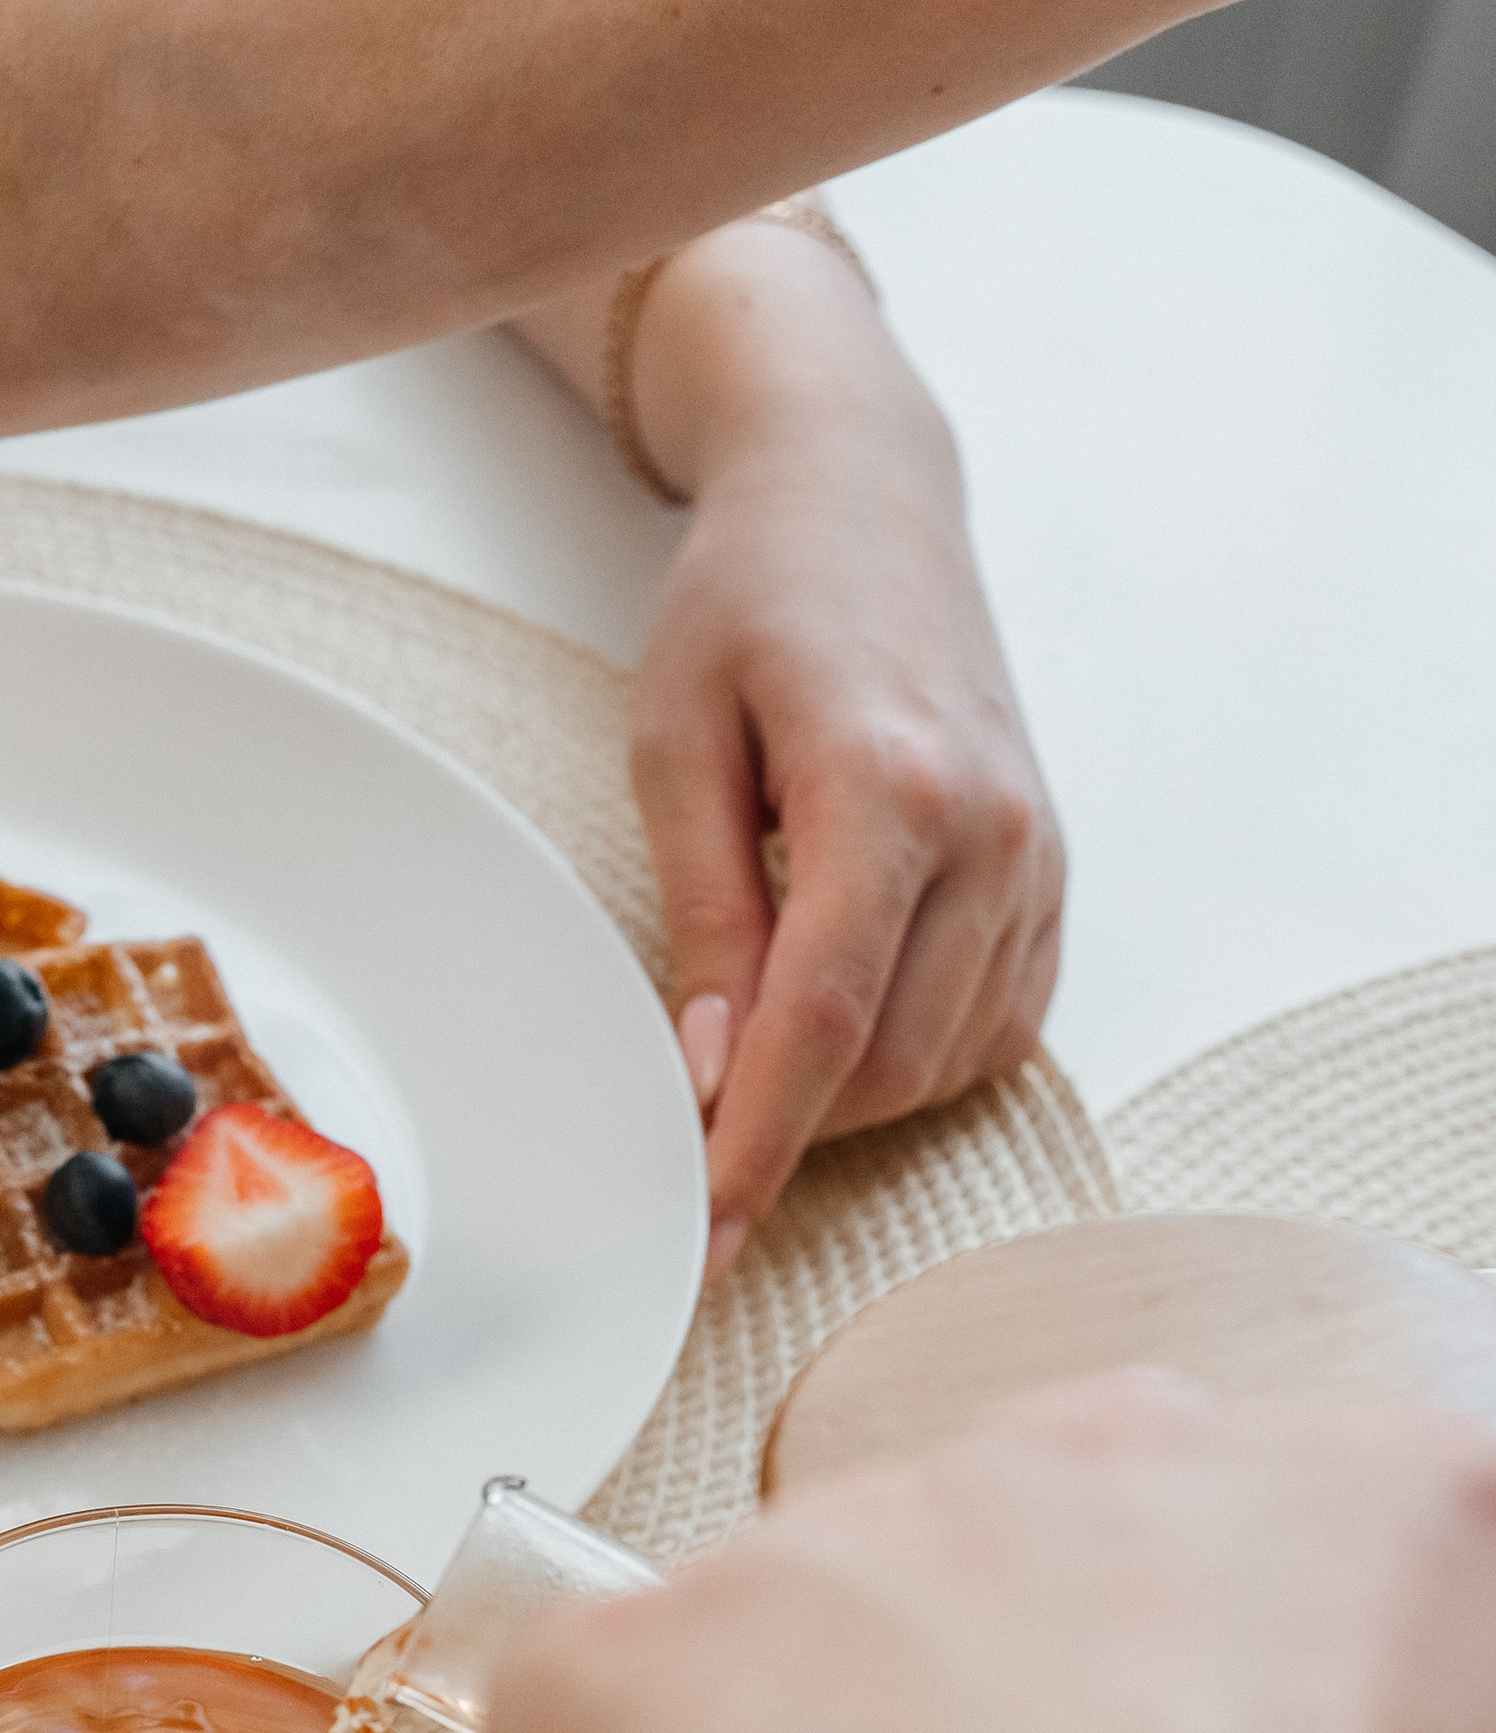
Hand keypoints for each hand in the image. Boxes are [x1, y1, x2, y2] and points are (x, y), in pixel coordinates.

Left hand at [623, 227, 1064, 1278]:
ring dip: (848, 1094)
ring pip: (945, 1061)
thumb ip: (703, 916)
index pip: (819, 1026)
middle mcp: (990, 831)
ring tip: (759, 1042)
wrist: (860, 491)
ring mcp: (1038, 854)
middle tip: (693, 1127)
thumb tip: (708, 1070)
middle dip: (789, 1125)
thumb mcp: (678, 745)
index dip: (755, 1149)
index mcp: (887, 790)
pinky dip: (917, 1059)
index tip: (703, 1241)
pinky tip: (849, 1022)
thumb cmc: (750, 602)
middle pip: (887, 1064)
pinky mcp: (1055, 873)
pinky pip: (997, 1026)